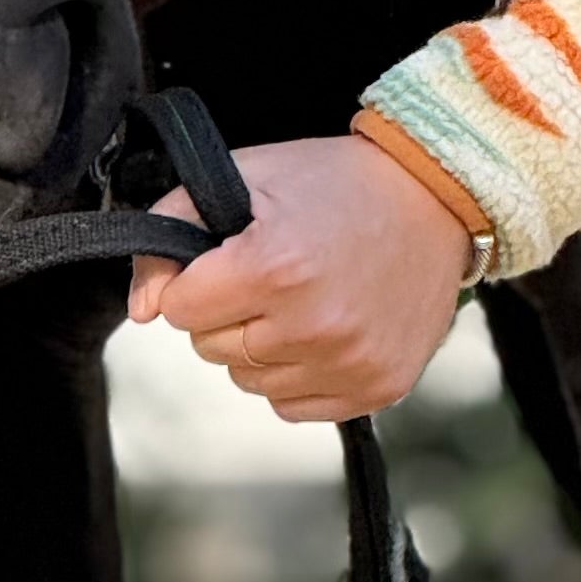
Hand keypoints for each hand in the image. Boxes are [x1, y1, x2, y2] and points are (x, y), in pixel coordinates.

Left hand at [127, 135, 472, 421]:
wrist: (437, 196)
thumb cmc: (334, 182)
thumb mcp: (248, 175)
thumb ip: (173, 228)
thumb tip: (143, 311)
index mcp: (274, 265)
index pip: (181, 309)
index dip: (199, 279)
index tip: (233, 255)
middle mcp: (311, 323)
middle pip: (211, 349)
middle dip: (228, 312)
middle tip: (274, 271)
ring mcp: (347, 362)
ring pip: (249, 382)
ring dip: (262, 345)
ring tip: (304, 296)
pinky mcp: (376, 388)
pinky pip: (293, 406)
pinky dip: (298, 372)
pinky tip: (328, 326)